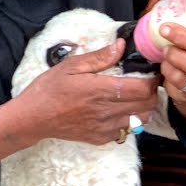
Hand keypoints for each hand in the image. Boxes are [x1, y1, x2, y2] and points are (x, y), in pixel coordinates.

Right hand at [10, 39, 159, 145]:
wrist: (33, 118)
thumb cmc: (49, 89)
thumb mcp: (71, 66)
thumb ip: (99, 57)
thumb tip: (121, 46)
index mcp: (101, 90)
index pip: (142, 89)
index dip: (153, 80)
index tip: (152, 72)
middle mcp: (106, 111)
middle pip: (147, 105)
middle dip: (152, 93)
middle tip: (147, 83)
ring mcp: (104, 128)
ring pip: (140, 120)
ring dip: (144, 108)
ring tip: (136, 96)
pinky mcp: (100, 138)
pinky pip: (127, 132)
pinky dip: (130, 121)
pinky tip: (121, 110)